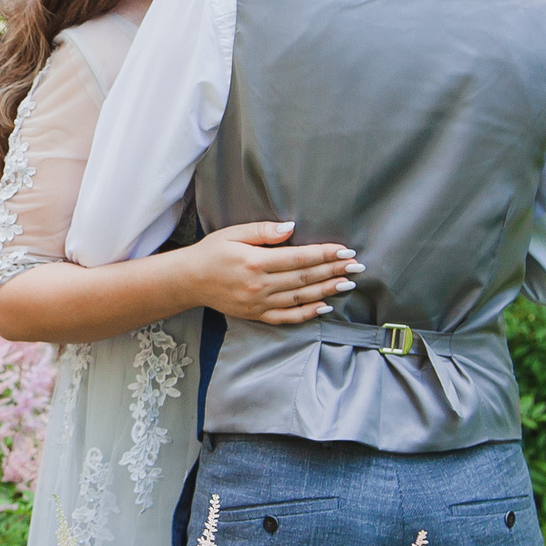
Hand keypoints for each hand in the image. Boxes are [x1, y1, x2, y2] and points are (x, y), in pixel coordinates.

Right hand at [177, 222, 362, 324]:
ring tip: (347, 284)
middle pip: (304, 278)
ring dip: (326, 290)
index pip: (299, 258)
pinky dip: (307, 313)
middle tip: (356, 266)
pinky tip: (324, 306)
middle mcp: (259, 285)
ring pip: (300, 298)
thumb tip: (291, 228)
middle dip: (333, 271)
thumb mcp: (233, 233)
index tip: (345, 251)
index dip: (324, 254)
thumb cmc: (211, 252)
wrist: (189, 280)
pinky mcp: (256, 315)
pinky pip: (287, 316)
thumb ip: (263, 231)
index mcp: (255, 262)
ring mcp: (258, 303)